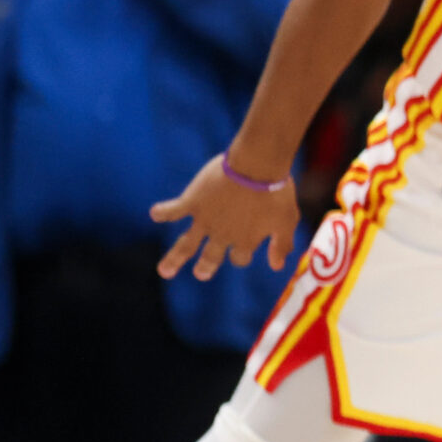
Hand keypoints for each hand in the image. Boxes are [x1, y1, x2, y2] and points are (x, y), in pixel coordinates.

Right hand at [150, 155, 298, 281]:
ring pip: (186, 245)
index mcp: (245, 241)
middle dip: (206, 266)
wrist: (257, 167)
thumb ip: (281, 245)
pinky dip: (162, 212)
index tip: (243, 250)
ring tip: (164, 271)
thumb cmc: (276, 193)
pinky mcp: (192, 202)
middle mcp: (222, 235)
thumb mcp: (287, 221)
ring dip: (174, 259)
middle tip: (200, 274)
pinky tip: (154, 213)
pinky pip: (173, 210)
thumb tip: (277, 267)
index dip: (241, 255)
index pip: (240, 257)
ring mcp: (205, 220)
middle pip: (211, 256)